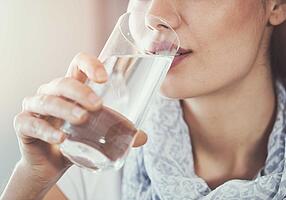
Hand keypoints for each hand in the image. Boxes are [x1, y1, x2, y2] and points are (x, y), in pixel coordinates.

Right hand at [13, 52, 146, 183]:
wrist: (50, 164)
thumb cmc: (74, 140)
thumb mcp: (96, 132)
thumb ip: (116, 131)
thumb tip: (142, 137)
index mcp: (71, 89)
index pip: (77, 65)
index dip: (90, 64)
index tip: (104, 78)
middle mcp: (51, 93)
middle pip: (63, 82)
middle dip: (80, 92)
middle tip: (97, 105)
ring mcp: (35, 107)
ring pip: (48, 100)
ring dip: (66, 109)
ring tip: (82, 119)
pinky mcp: (24, 124)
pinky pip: (31, 123)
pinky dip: (46, 130)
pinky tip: (61, 138)